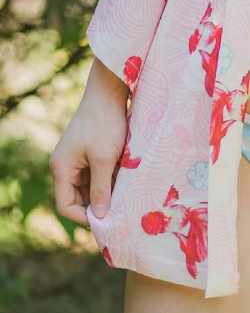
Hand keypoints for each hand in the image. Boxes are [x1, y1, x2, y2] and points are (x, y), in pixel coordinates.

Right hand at [49, 81, 127, 227]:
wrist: (109, 91)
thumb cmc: (105, 123)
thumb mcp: (105, 159)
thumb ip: (101, 189)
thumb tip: (100, 216)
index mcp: (62, 168)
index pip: (65, 205)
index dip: (84, 217)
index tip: (106, 221)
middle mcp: (65, 165)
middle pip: (77, 197)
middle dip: (96, 204)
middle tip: (119, 211)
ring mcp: (76, 157)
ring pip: (88, 186)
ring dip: (104, 191)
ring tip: (124, 196)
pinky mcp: (88, 150)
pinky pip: (95, 173)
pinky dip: (108, 178)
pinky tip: (124, 180)